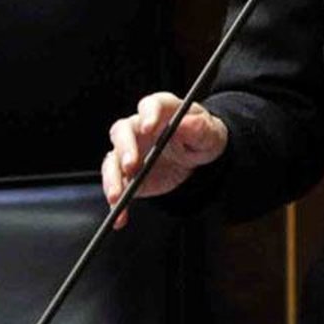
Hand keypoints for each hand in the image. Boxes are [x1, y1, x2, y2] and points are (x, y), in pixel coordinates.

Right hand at [102, 92, 228, 228]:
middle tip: (130, 166)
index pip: (150, 105)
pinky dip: (117, 202)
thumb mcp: (210, 133)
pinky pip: (117, 186)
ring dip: (113, 178)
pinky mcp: (128, 175)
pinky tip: (120, 217)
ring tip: (117, 197)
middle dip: (124, 148)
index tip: (148, 127)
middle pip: (123, 131)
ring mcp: (131, 150)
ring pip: (113, 159)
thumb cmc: (203, 138)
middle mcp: (140, 128)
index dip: (148, 114)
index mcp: (162, 111)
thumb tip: (188, 123)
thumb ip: (200, 128)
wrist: (198, 160)